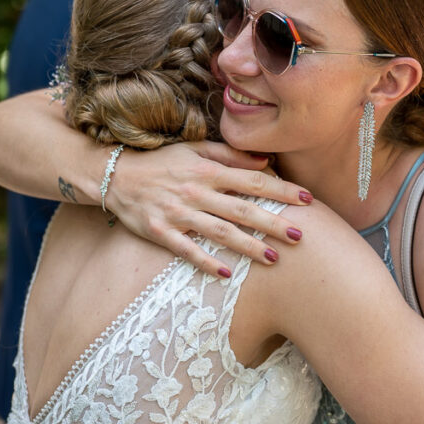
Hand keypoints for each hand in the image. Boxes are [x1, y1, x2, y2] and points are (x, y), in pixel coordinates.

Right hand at [107, 141, 312, 277]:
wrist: (115, 174)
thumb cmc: (162, 161)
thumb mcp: (195, 149)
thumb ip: (230, 154)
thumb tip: (265, 160)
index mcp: (208, 170)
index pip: (253, 181)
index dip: (282, 190)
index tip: (308, 199)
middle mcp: (196, 191)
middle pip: (242, 209)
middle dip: (273, 222)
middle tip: (301, 235)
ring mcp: (178, 213)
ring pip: (220, 232)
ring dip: (248, 246)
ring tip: (274, 258)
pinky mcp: (161, 232)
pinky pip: (187, 250)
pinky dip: (207, 262)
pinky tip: (228, 274)